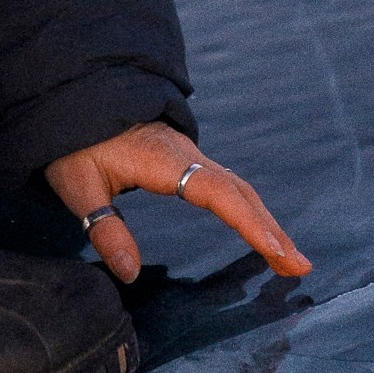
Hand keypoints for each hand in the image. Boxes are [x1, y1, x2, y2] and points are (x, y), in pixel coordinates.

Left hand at [46, 122, 310, 287]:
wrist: (75, 97)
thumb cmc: (73, 143)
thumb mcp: (77, 186)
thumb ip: (104, 229)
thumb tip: (129, 274)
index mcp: (164, 160)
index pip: (217, 193)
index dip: (249, 224)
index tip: (275, 251)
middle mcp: (186, 155)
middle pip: (241, 193)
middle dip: (272, 231)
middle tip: (299, 267)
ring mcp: (190, 155)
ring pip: (239, 189)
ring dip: (266, 222)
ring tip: (289, 260)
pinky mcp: (186, 159)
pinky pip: (227, 186)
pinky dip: (250, 210)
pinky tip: (259, 231)